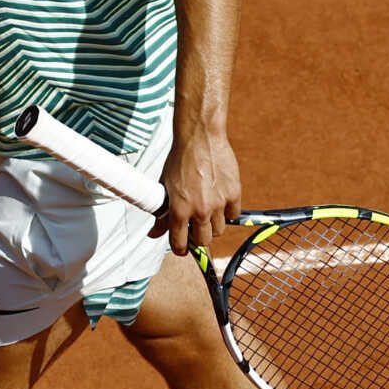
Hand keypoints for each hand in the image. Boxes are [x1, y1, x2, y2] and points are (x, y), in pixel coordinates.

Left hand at [155, 120, 242, 254]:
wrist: (199, 139)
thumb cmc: (179, 161)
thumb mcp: (165, 188)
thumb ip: (161, 213)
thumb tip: (154, 234)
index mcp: (179, 210)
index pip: (180, 243)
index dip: (180, 249)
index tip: (182, 248)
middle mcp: (200, 211)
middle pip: (204, 241)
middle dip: (198, 238)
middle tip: (195, 228)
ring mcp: (219, 203)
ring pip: (219, 230)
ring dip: (213, 225)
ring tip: (207, 211)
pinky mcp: (234, 194)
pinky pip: (233, 214)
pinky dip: (228, 212)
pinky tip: (219, 201)